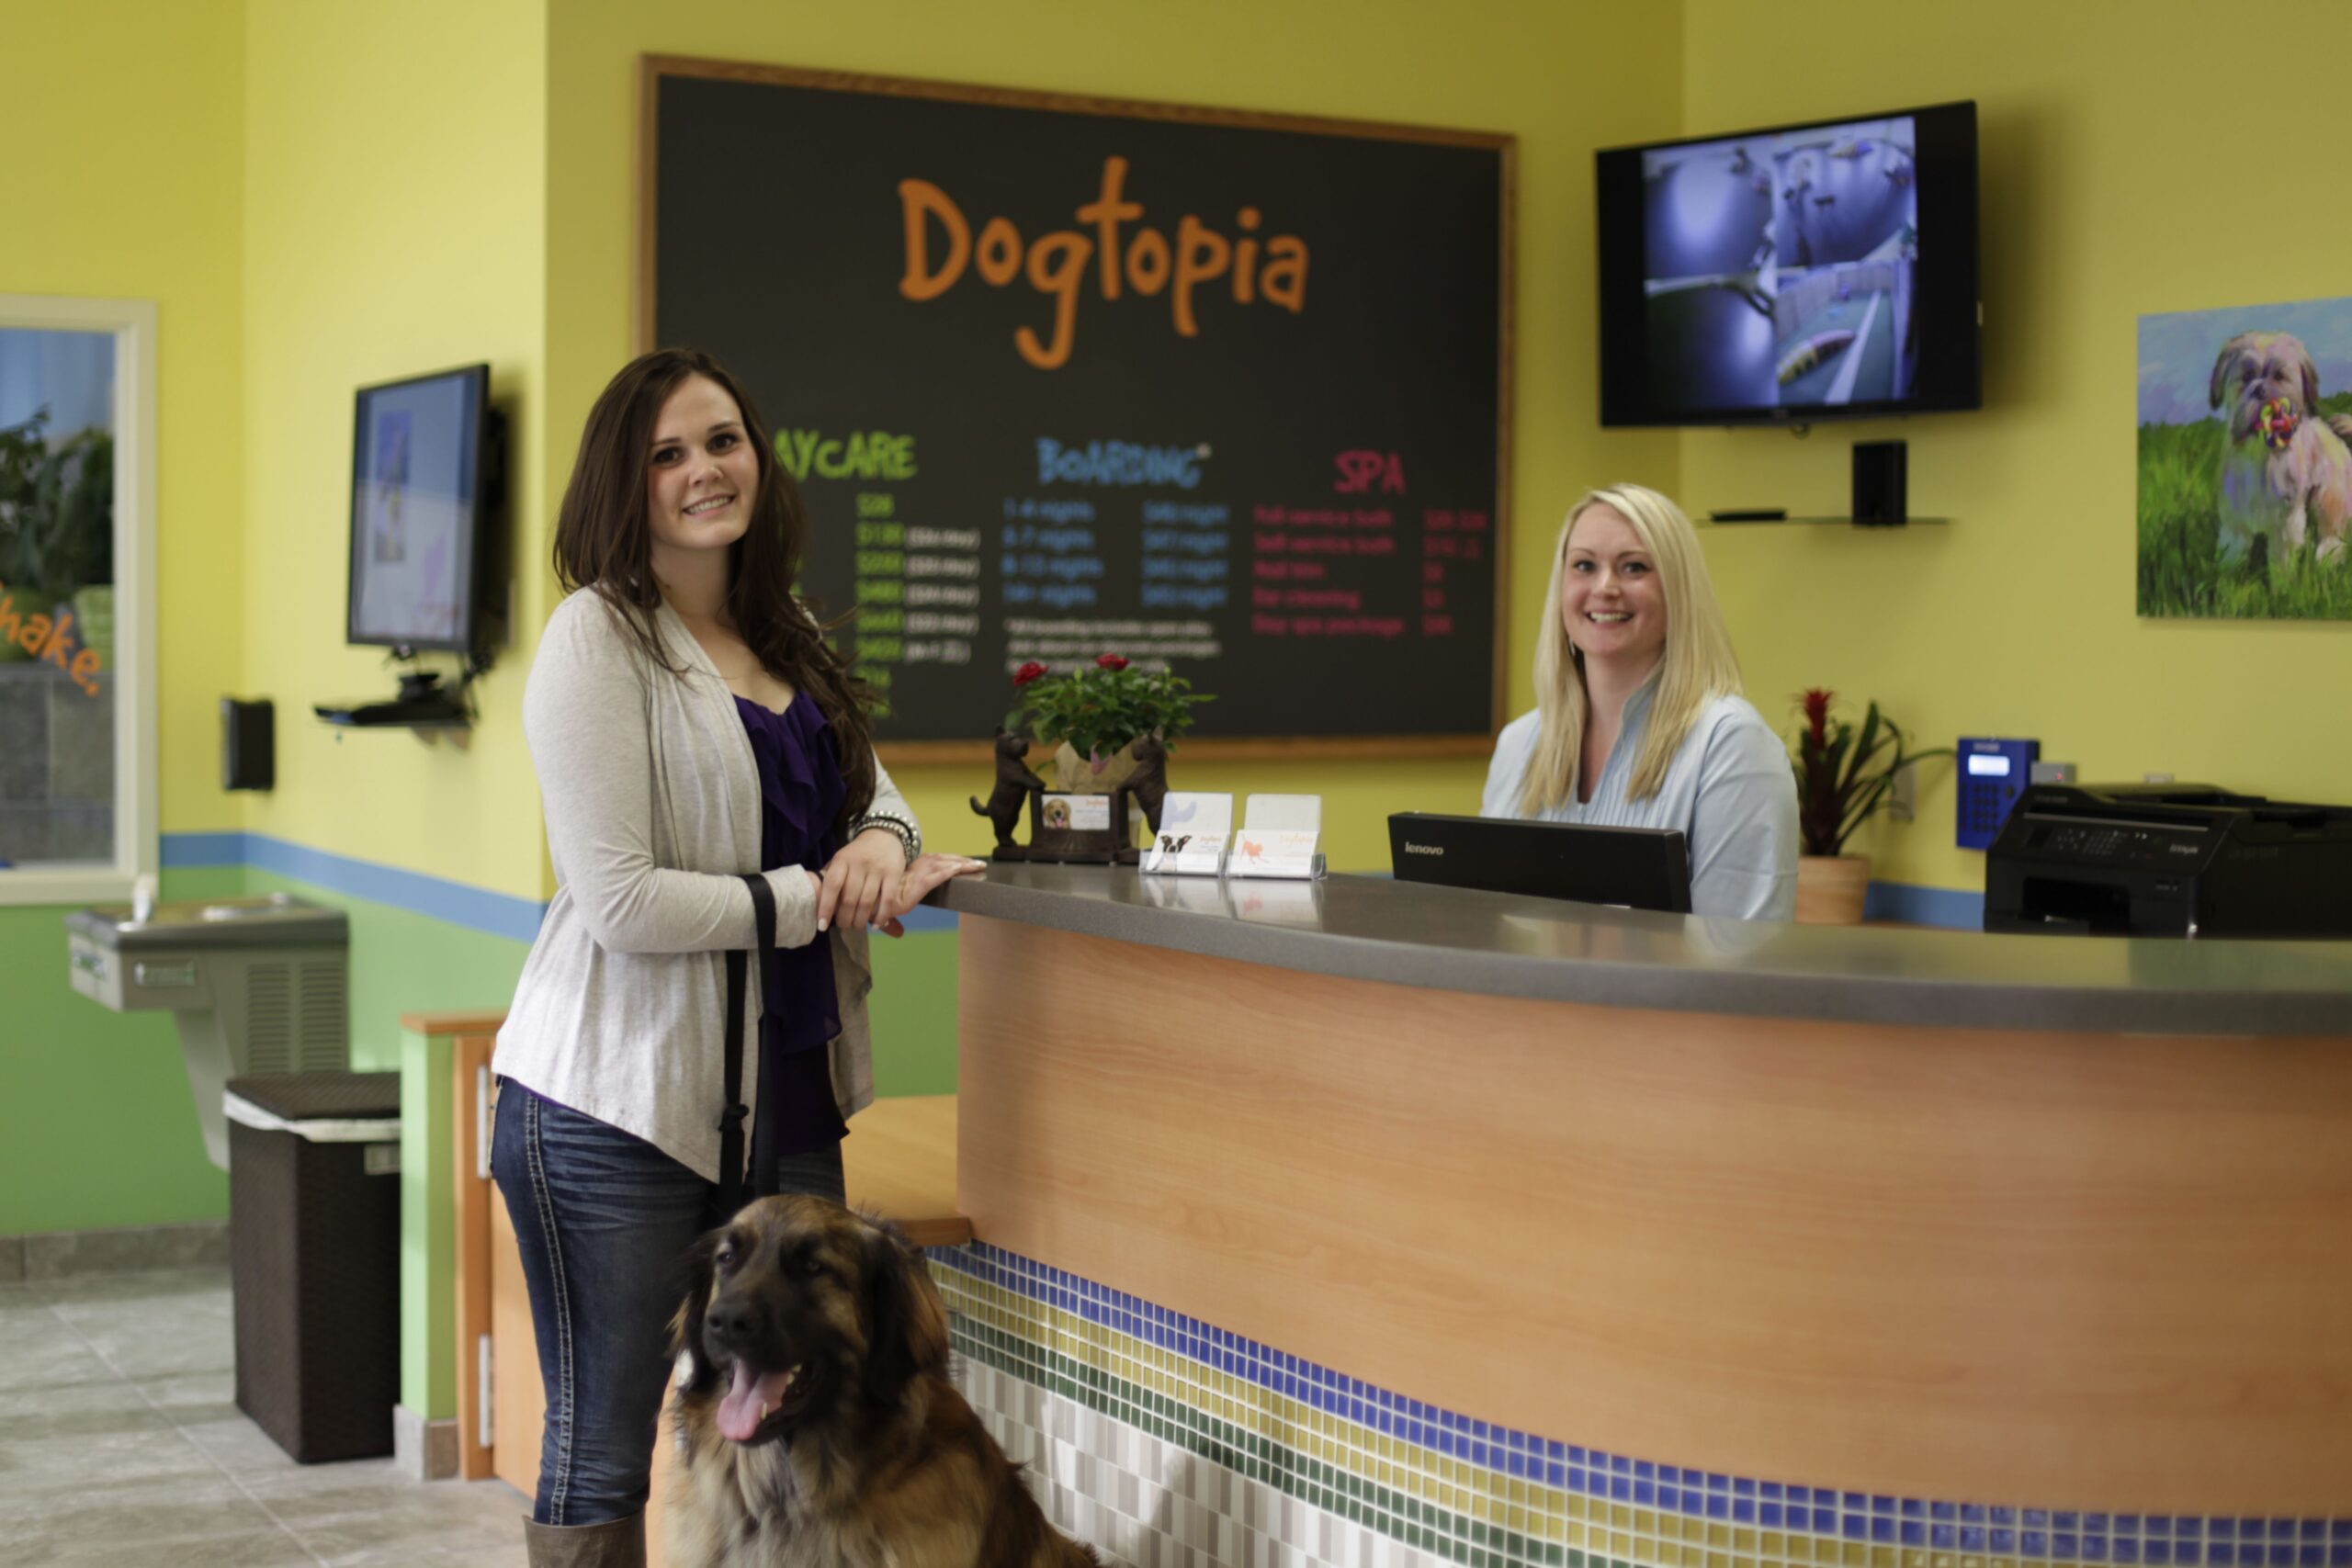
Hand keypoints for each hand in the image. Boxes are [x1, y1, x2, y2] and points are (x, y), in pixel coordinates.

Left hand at [815, 828, 906, 932]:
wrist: (884, 836)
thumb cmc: (857, 854)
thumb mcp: (841, 859)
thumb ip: (832, 878)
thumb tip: (820, 904)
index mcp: (842, 860)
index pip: (832, 885)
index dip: (825, 906)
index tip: (821, 925)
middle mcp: (859, 863)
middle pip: (849, 898)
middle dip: (844, 918)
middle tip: (844, 926)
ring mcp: (878, 869)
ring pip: (867, 902)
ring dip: (860, 919)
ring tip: (856, 926)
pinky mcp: (894, 874)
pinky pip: (887, 899)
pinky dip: (882, 915)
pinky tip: (876, 925)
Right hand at [871, 853, 988, 936]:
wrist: (854, 901)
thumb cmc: (867, 903)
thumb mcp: (883, 910)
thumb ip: (892, 921)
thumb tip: (899, 934)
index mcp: (909, 872)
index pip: (935, 863)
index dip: (951, 862)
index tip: (967, 862)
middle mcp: (912, 871)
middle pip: (941, 862)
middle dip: (961, 862)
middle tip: (980, 865)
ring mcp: (912, 877)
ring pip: (941, 867)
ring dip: (960, 866)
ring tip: (978, 867)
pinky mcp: (912, 888)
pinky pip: (933, 878)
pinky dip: (946, 873)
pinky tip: (959, 870)